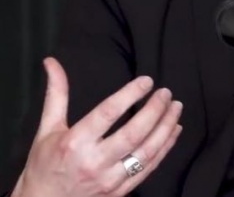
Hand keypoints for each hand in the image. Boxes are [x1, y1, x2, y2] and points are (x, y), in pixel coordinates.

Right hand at [11, 57, 182, 196]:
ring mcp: (110, 179)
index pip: (108, 113)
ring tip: (176, 108)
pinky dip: (165, 148)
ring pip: (146, 152)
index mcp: (75, 142)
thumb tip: (52, 62)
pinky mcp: (120, 191)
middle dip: (155, 110)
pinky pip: (149, 168)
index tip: (147, 81)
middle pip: (133, 133)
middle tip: (166, 93)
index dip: (130, 94)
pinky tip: (174, 131)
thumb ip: (56, 95)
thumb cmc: (44, 165)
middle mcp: (94, 161)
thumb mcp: (47, 129)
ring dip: (166, 127)